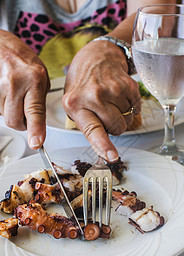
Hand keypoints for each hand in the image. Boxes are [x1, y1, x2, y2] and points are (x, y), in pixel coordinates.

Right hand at [0, 30, 49, 148]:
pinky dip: (4, 107)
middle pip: (15, 121)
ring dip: (12, 113)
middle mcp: (15, 84)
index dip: (35, 129)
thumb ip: (40, 101)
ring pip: (5, 117)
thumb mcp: (43, 79)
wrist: (4, 48)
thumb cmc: (25, 62)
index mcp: (34, 80)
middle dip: (22, 124)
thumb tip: (37, 124)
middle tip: (26, 113)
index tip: (36, 143)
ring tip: (16, 96)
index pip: (35, 111)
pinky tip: (8, 95)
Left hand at [62, 40, 140, 161]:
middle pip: (116, 128)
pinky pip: (136, 107)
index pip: (92, 130)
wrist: (97, 56)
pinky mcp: (127, 84)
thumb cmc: (83, 82)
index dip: (103, 145)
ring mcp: (112, 89)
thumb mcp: (73, 102)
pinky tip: (120, 95)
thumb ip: (85, 123)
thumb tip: (103, 145)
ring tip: (111, 101)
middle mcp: (93, 96)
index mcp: (74, 104)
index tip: (111, 156)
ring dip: (122, 115)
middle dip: (115, 126)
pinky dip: (131, 105)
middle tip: (106, 113)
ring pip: (127, 119)